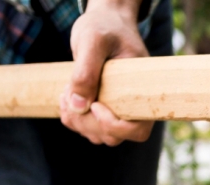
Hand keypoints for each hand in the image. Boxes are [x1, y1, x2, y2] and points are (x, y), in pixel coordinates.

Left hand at [60, 0, 151, 145]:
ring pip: (99, 136)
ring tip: (65, 92)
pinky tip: (66, 95)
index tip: (95, 105)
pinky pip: (88, 128)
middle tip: (68, 95)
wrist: (105, 21)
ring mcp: (119, 110)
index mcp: (143, 95)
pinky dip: (72, 117)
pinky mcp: (104, 109)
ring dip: (77, 121)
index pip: (138, 131)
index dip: (114, 126)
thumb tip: (78, 107)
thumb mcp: (93, 42)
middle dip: (87, 122)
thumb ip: (85, 72)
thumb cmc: (105, 26)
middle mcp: (134, 108)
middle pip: (114, 137)